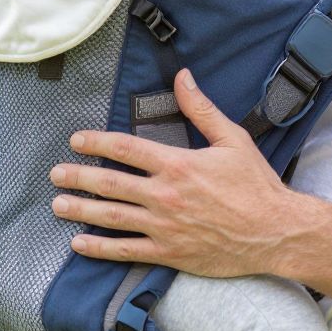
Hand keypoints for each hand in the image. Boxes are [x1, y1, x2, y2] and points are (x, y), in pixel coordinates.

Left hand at [47, 69, 295, 275]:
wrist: (276, 232)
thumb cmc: (256, 185)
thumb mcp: (232, 139)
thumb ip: (201, 109)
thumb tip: (182, 77)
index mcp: (178, 164)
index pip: (127, 149)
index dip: (97, 142)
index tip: (77, 140)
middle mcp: (165, 195)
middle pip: (111, 184)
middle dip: (79, 177)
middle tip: (55, 173)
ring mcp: (165, 226)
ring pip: (112, 217)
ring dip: (81, 210)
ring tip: (57, 205)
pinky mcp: (170, 253)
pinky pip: (127, 251)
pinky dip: (100, 248)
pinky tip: (80, 243)